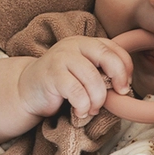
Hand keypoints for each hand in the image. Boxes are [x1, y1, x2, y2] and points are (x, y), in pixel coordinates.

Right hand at [18, 35, 133, 118]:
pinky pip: (77, 92)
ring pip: (93, 78)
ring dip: (97, 99)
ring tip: (92, 109)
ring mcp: (61, 57)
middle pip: (106, 57)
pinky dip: (83, 106)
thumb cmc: (61, 85)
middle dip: (118, 78)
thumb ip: (101, 73)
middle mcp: (74, 45)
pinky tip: (79, 112)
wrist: (27, 91)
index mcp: (86, 43)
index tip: (125, 85)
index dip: (126, 67)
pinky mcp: (52, 74)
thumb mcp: (84, 74)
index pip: (114, 48)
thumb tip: (125, 87)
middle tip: (119, 94)